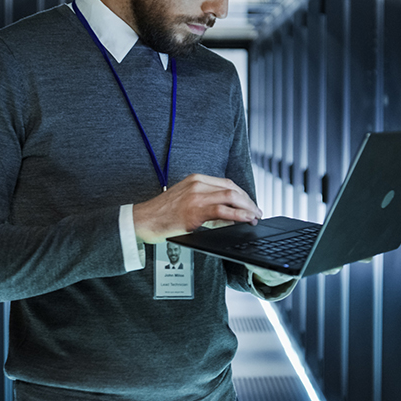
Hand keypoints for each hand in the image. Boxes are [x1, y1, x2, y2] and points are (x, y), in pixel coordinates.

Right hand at [133, 174, 261, 243]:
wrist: (143, 220)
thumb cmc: (161, 213)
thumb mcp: (183, 198)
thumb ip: (203, 199)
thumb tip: (227, 212)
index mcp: (195, 179)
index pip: (226, 183)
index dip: (242, 194)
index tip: (250, 204)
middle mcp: (197, 184)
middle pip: (232, 189)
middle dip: (248, 201)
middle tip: (257, 212)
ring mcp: (195, 197)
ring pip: (231, 197)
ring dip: (247, 208)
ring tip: (254, 217)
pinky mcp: (194, 211)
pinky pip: (223, 211)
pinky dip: (239, 215)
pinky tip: (245, 220)